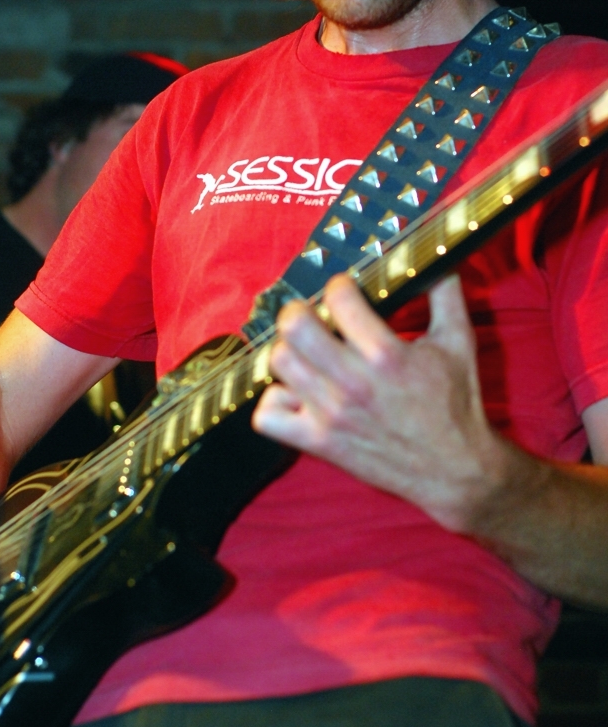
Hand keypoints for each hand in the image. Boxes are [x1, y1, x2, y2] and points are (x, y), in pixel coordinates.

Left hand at [253, 274, 506, 532]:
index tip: (347, 291)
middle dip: (300, 311)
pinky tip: (297, 393)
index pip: (338, 298)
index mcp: (386, 355)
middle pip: (294, 328)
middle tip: (312, 316)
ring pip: (278, 364)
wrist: (456, 471)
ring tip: (306, 353)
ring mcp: (332, 416)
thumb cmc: (456, 404)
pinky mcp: (319, 443)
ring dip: (288, 351)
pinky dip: (275, 401)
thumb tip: (437, 255)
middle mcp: (354, 384)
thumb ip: (445, 293)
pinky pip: (268, 417)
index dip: (340, 286)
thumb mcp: (459, 342)